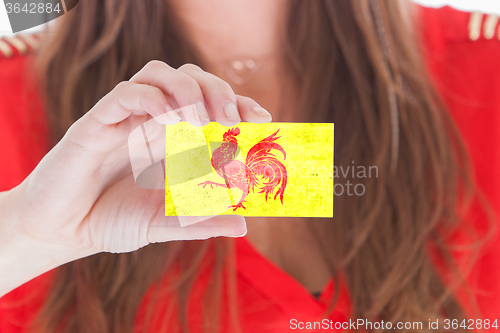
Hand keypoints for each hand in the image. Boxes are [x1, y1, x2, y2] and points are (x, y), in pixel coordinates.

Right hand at [1, 61, 271, 271]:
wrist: (63, 231)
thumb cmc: (112, 221)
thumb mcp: (164, 224)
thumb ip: (200, 222)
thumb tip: (243, 226)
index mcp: (173, 140)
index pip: (211, 104)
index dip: (239, 104)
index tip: (261, 120)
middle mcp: (154, 122)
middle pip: (192, 78)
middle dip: (218, 90)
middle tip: (230, 120)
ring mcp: (127, 118)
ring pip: (160, 74)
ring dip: (187, 91)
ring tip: (199, 123)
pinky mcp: (98, 122)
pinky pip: (126, 94)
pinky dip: (152, 101)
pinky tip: (168, 124)